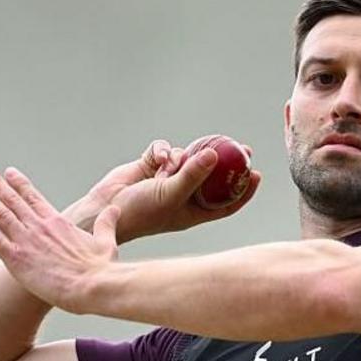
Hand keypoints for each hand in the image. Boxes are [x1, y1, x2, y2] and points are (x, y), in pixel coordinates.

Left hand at [0, 165, 119, 313]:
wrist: (93, 286)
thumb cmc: (101, 268)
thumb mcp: (106, 241)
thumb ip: (107, 223)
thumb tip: (114, 209)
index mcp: (58, 222)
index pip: (33, 197)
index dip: (19, 184)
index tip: (8, 173)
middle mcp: (39, 226)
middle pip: (12, 199)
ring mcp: (26, 241)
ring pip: (0, 213)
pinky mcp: (16, 259)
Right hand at [66, 139, 261, 242]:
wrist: (104, 210)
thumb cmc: (140, 213)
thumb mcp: (171, 195)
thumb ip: (193, 175)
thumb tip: (215, 154)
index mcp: (194, 211)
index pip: (227, 202)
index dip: (243, 191)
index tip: (257, 174)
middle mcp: (183, 195)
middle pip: (213, 176)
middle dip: (226, 162)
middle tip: (242, 147)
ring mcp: (167, 180)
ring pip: (187, 158)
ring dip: (182, 156)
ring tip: (169, 166)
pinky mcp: (151, 166)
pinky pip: (164, 150)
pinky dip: (162, 150)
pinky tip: (156, 159)